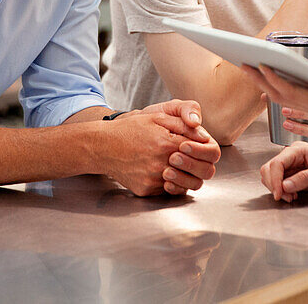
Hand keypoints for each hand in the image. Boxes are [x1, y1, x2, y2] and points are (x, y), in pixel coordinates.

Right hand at [103, 106, 219, 195]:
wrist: (103, 146)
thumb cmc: (131, 129)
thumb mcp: (157, 117)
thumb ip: (183, 125)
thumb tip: (204, 135)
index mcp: (167, 144)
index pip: (201, 150)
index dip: (203, 148)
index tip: (197, 145)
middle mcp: (162, 164)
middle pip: (199, 172)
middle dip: (201, 164)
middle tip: (193, 158)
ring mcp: (153, 180)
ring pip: (186, 184)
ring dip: (187, 175)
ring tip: (180, 165)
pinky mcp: (146, 190)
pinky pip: (168, 190)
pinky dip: (170, 182)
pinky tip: (163, 171)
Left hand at [243, 50, 307, 153]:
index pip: (289, 89)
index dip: (272, 77)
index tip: (259, 63)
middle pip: (279, 93)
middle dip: (260, 79)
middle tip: (242, 63)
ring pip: (284, 97)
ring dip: (267, 85)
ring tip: (253, 72)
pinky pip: (295, 102)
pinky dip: (282, 94)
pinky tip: (275, 90)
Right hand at [260, 143, 307, 201]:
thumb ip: (305, 178)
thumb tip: (285, 186)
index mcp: (297, 150)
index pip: (276, 163)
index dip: (274, 180)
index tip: (279, 194)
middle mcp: (292, 157)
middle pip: (269, 169)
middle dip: (273, 185)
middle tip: (286, 197)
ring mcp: (292, 167)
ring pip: (272, 177)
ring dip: (277, 189)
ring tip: (291, 197)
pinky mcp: (295, 176)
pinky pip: (280, 184)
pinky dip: (282, 191)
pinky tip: (293, 196)